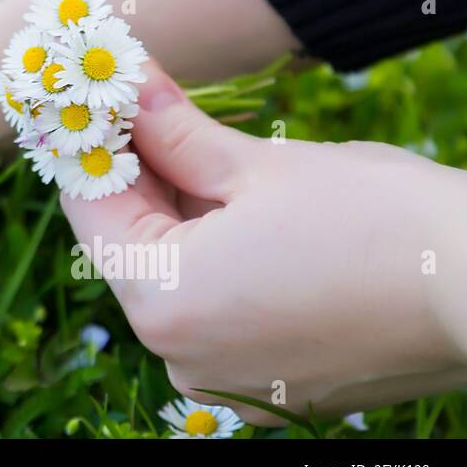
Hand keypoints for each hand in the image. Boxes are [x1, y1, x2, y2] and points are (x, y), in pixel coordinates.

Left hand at [60, 61, 466, 423]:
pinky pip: (217, 304)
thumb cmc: (380, 223)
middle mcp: (182, 358)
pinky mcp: (272, 381)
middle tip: (129, 95)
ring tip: (176, 128)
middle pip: (130, 242)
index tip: (87, 86)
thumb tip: (125, 85)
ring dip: (172, 205)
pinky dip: (212, 250)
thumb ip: (172, 132)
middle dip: (132, 166)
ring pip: (174, 273)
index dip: (88, 136)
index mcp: (164, 306)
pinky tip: (225, 190)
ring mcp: (227, 377)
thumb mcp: (257, 165)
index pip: (93, 204)